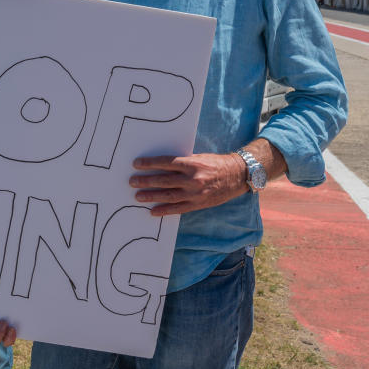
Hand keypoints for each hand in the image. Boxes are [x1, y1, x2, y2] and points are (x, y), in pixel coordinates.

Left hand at [130, 153, 246, 216]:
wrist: (236, 176)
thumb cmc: (215, 163)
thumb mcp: (199, 158)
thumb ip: (182, 162)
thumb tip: (160, 164)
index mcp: (192, 164)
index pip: (166, 163)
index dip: (150, 164)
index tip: (136, 164)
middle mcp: (193, 179)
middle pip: (164, 180)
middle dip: (146, 181)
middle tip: (132, 181)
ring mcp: (195, 194)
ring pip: (169, 195)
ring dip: (152, 196)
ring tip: (138, 196)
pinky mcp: (198, 204)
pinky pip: (178, 209)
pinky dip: (165, 210)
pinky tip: (153, 211)